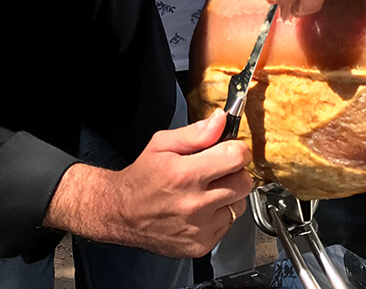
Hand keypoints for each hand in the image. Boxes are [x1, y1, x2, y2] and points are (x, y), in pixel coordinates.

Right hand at [45, 110, 252, 256]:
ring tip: (209, 190)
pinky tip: (203, 208)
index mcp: (185, 174)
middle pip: (244, 182)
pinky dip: (220, 214)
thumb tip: (221, 120)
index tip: (230, 149)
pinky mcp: (201, 245)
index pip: (236, 157)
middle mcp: (195, 204)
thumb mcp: (161, 144)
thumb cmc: (142, 177)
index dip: (237, 149)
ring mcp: (199, 228)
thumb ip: (195, 133)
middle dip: (235, 171)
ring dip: (230, 195)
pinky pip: (228, 224)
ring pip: (239, 205)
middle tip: (219, 170)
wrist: (122, 213)